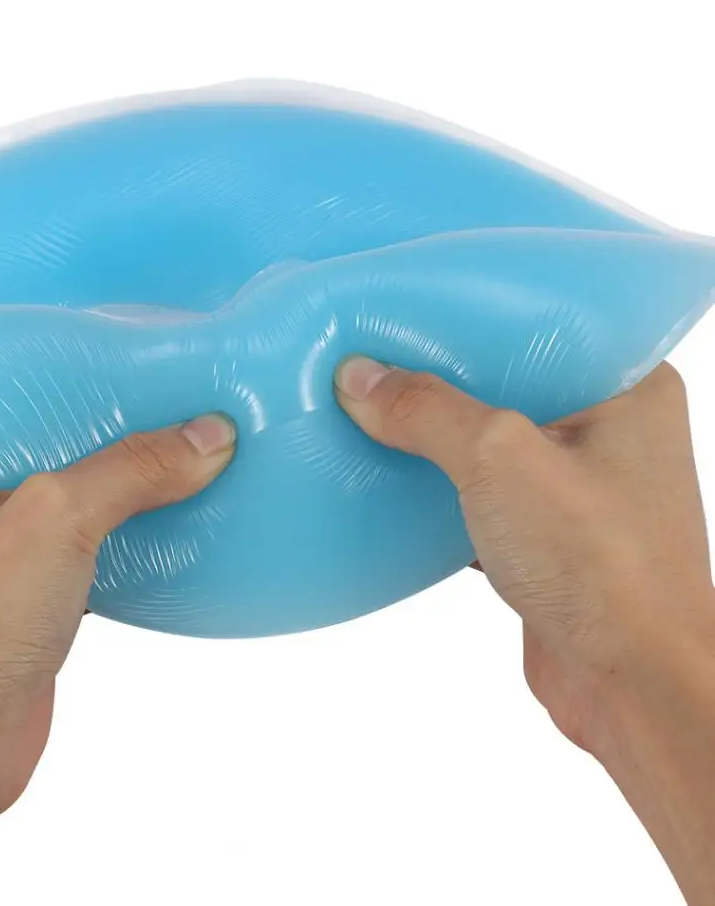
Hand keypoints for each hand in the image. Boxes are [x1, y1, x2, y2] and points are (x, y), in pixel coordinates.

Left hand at [0, 413, 235, 816]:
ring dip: (136, 488)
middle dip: (123, 431)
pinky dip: (137, 538)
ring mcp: (3, 556)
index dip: (86, 375)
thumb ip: (133, 469)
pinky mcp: (36, 601)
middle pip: (62, 448)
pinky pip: (97, 551)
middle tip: (186, 397)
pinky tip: (181, 520)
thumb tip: (213, 434)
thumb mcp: (56, 519)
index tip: (147, 356)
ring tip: (196, 449)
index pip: (22, 394)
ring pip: (83, 502)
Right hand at [335, 356, 714, 903]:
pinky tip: (390, 479)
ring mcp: (579, 484)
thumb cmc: (601, 567)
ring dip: (435, 436)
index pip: (540, 322)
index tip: (407, 305)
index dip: (471, 313)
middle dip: (441, 376)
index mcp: (627, 386)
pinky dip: (439, 489)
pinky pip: (482, 492)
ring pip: (490, 440)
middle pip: (506, 381)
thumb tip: (360, 376)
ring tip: (371, 407)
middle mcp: (608, 428)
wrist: (630, 686)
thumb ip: (427, 411)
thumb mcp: (500, 462)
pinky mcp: (549, 533)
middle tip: (378, 351)